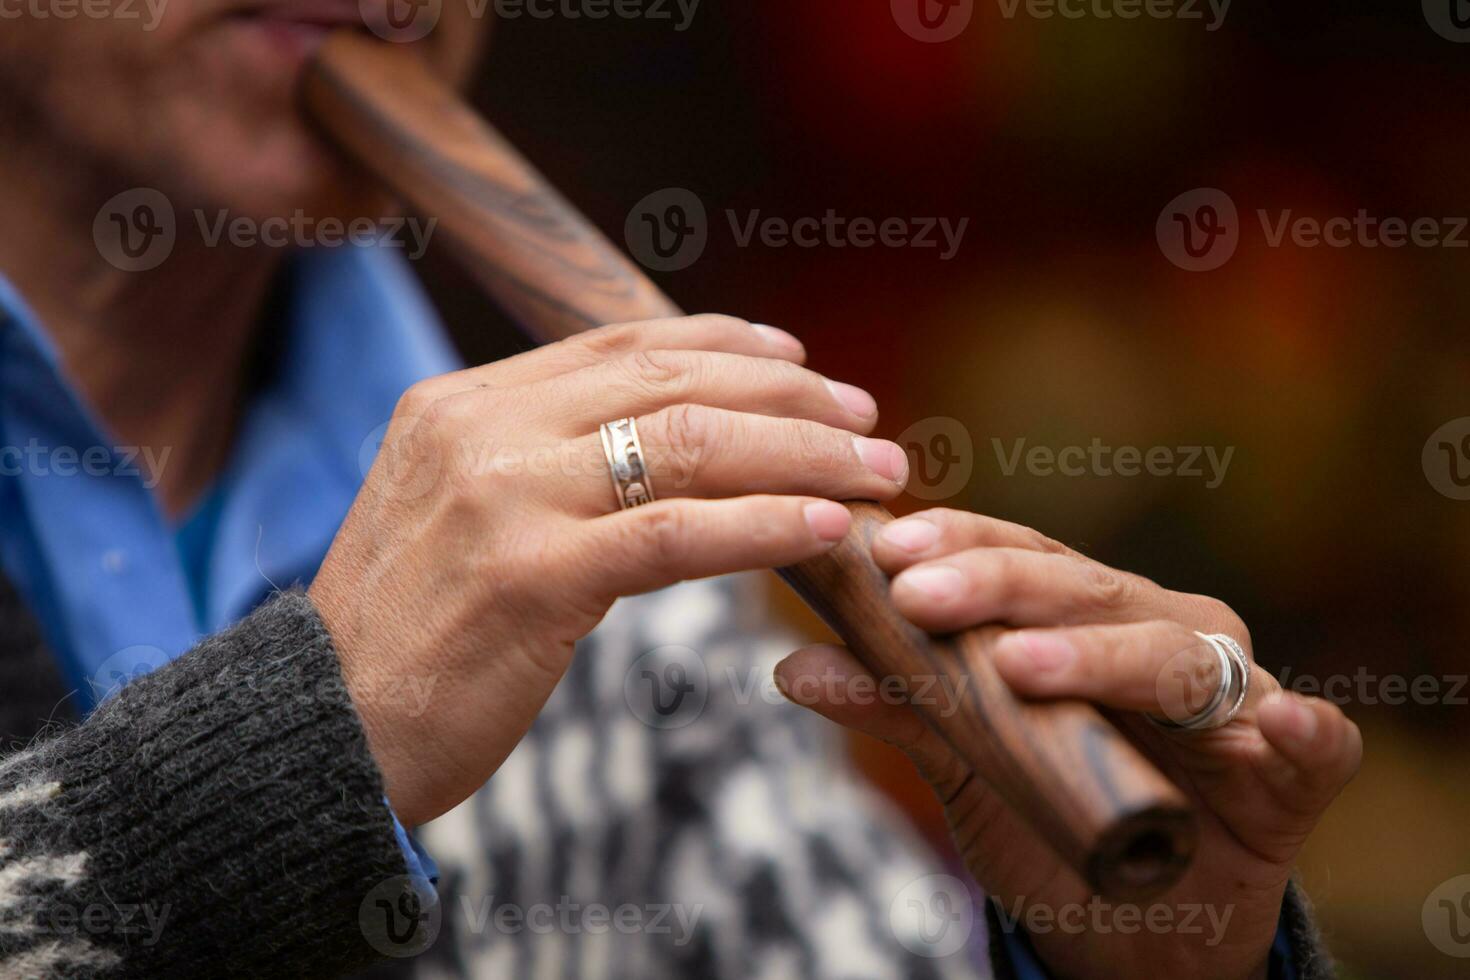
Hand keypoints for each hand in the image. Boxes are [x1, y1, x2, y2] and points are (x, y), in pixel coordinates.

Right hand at [310, 315, 910, 827]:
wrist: (323, 735)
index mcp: (461, 401)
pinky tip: (826, 531)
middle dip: (788, 399)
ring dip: (800, 457)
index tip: (803, 364)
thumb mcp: (463, 515)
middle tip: (867, 422)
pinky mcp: (529, 575)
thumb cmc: (413, 636)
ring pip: (686, 446)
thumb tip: (669, 446)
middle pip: (669, 382)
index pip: (620, 345)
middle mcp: (478, 426)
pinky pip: (674, 534)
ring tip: (875, 475)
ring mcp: (501, 496)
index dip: (726, 345)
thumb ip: (544, 463)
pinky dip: (763, 525)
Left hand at [775, 507, 1360, 979]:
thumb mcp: (970, 762)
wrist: (1141, 922)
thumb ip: (904, 706)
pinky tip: (1280, 722)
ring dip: (1104, 657)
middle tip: (919, 594)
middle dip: (999, 587)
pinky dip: (1304, 731)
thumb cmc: (1056, 816)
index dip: (958, 546)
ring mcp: (1234, 695)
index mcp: (1089, 614)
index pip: (1023, 558)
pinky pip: (1315, 746)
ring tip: (1025, 665)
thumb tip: (794, 665)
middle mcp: (1164, 632)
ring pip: (1177, 656)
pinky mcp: (1293, 772)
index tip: (883, 548)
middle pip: (1086, 590)